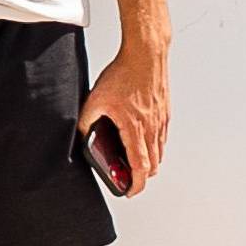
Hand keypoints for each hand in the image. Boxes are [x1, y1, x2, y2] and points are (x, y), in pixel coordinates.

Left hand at [82, 45, 168, 192]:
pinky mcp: (164, 111)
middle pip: (153, 164)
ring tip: (135, 161)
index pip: (140, 167)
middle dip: (142, 176)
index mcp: (135, 128)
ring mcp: (161, 119)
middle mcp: (152, 127)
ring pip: (160, 151)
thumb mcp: (96, 99)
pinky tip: (144, 139)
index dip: (136, 184)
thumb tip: (80, 133)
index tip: (130, 191)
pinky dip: (155, 146)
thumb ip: (86, 120)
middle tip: (130, 178)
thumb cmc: (124, 73)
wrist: (145, 54)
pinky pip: (163, 136)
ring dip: (150, 162)